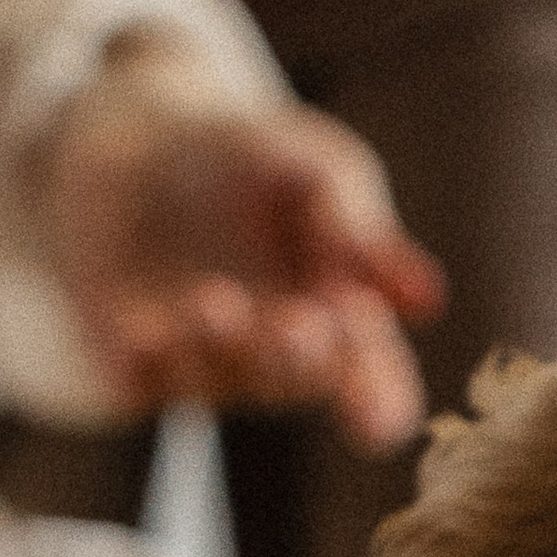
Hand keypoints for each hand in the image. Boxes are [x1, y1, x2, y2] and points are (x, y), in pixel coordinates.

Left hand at [43, 37, 444, 453]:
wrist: (137, 140)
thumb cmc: (252, 160)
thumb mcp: (320, 169)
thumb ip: (361, 229)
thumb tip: (429, 300)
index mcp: (339, 325)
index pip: (373, 384)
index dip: (378, 406)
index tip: (377, 417)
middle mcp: (273, 358)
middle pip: (295, 380)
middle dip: (299, 358)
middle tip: (302, 324)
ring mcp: (199, 365)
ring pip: (217, 378)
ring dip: (222, 346)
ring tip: (219, 302)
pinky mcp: (127, 360)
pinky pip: (136, 378)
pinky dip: (142, 357)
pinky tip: (142, 328)